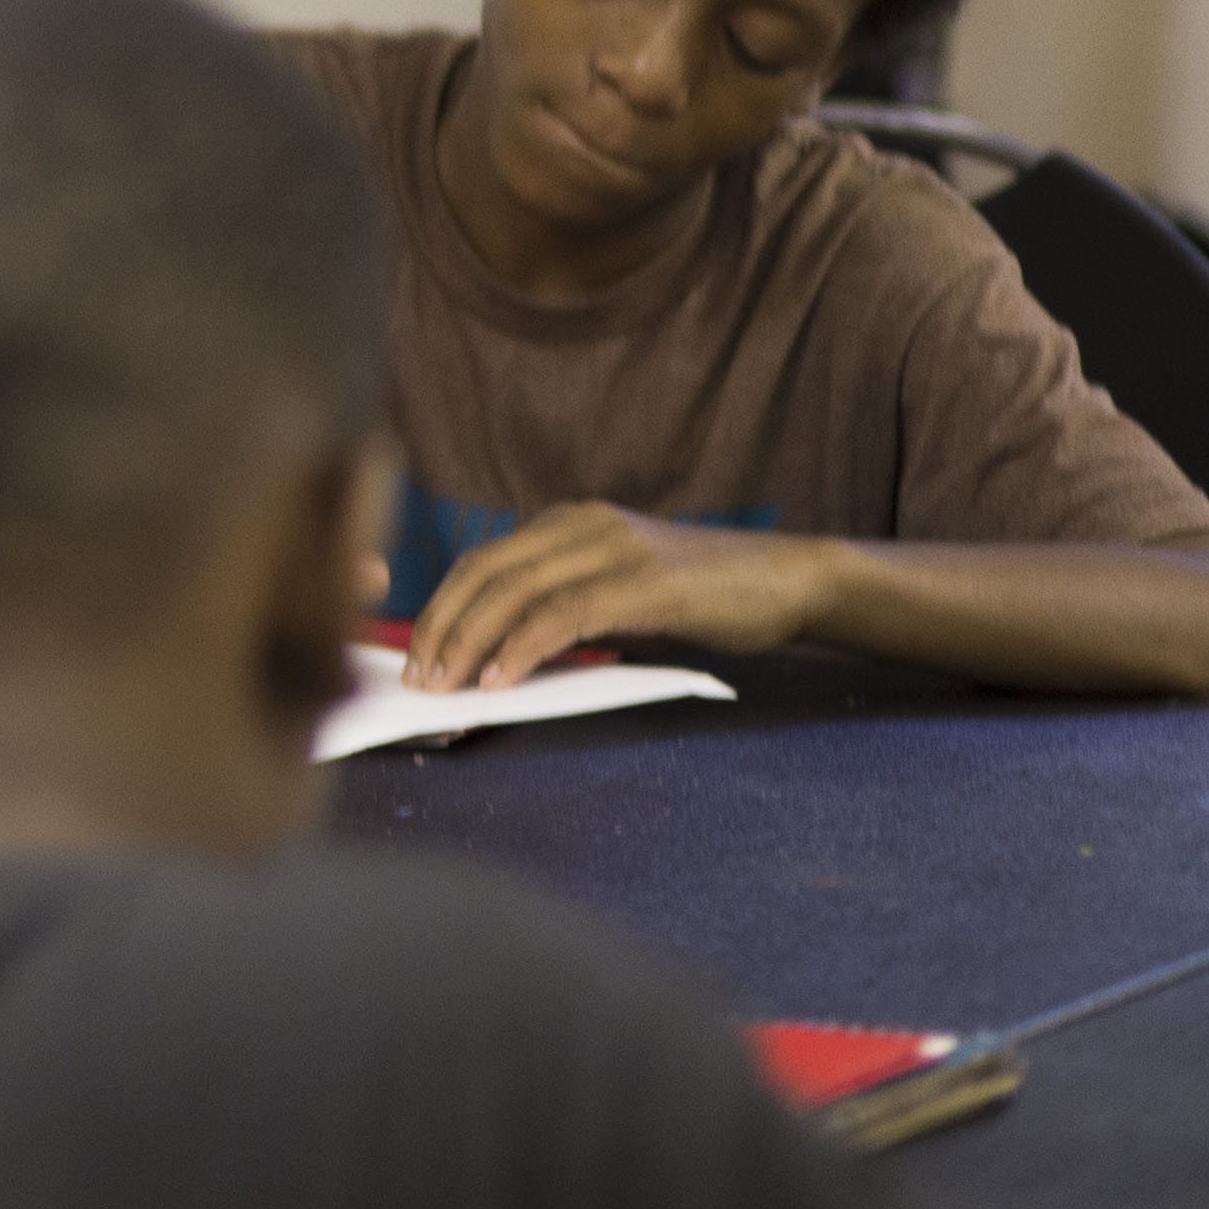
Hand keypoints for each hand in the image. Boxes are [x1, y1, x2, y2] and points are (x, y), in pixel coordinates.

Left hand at [407, 502, 834, 691]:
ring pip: (515, 592)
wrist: (792, 579)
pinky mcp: (645, 582)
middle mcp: (581, 524)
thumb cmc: (705, 596)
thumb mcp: (621, 592)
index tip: (416, 656)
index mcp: (567, 523)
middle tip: (418, 679)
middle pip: (483, 573)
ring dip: (470, 643)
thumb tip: (502, 656)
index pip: (481, 562)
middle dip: (441, 628)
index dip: (441, 609)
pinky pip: (565, 613)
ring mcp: (614, 548)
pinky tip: (501, 679)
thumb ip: (568, 608)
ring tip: (448, 686)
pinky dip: (523, 647)